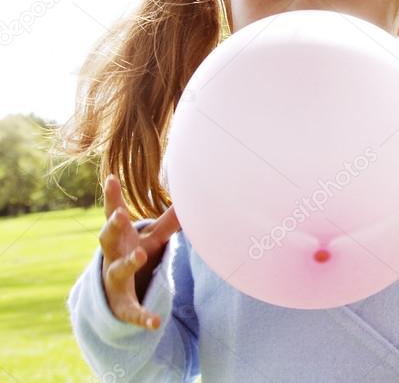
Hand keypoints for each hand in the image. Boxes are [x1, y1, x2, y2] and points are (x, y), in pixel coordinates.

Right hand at [98, 174, 179, 329]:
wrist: (115, 295)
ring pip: (117, 271)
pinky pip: (131, 311)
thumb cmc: (134, 254)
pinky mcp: (122, 305)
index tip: (111, 178)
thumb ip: (169, 220)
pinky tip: (155, 323)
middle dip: (112, 226)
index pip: (114, 214)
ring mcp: (114, 280)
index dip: (112, 197)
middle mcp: (112, 256)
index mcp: (120, 237)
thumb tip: (190, 197)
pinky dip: (143, 317)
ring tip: (140, 254)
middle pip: (107, 239)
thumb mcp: (152, 237)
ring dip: (127, 262)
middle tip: (120, 214)